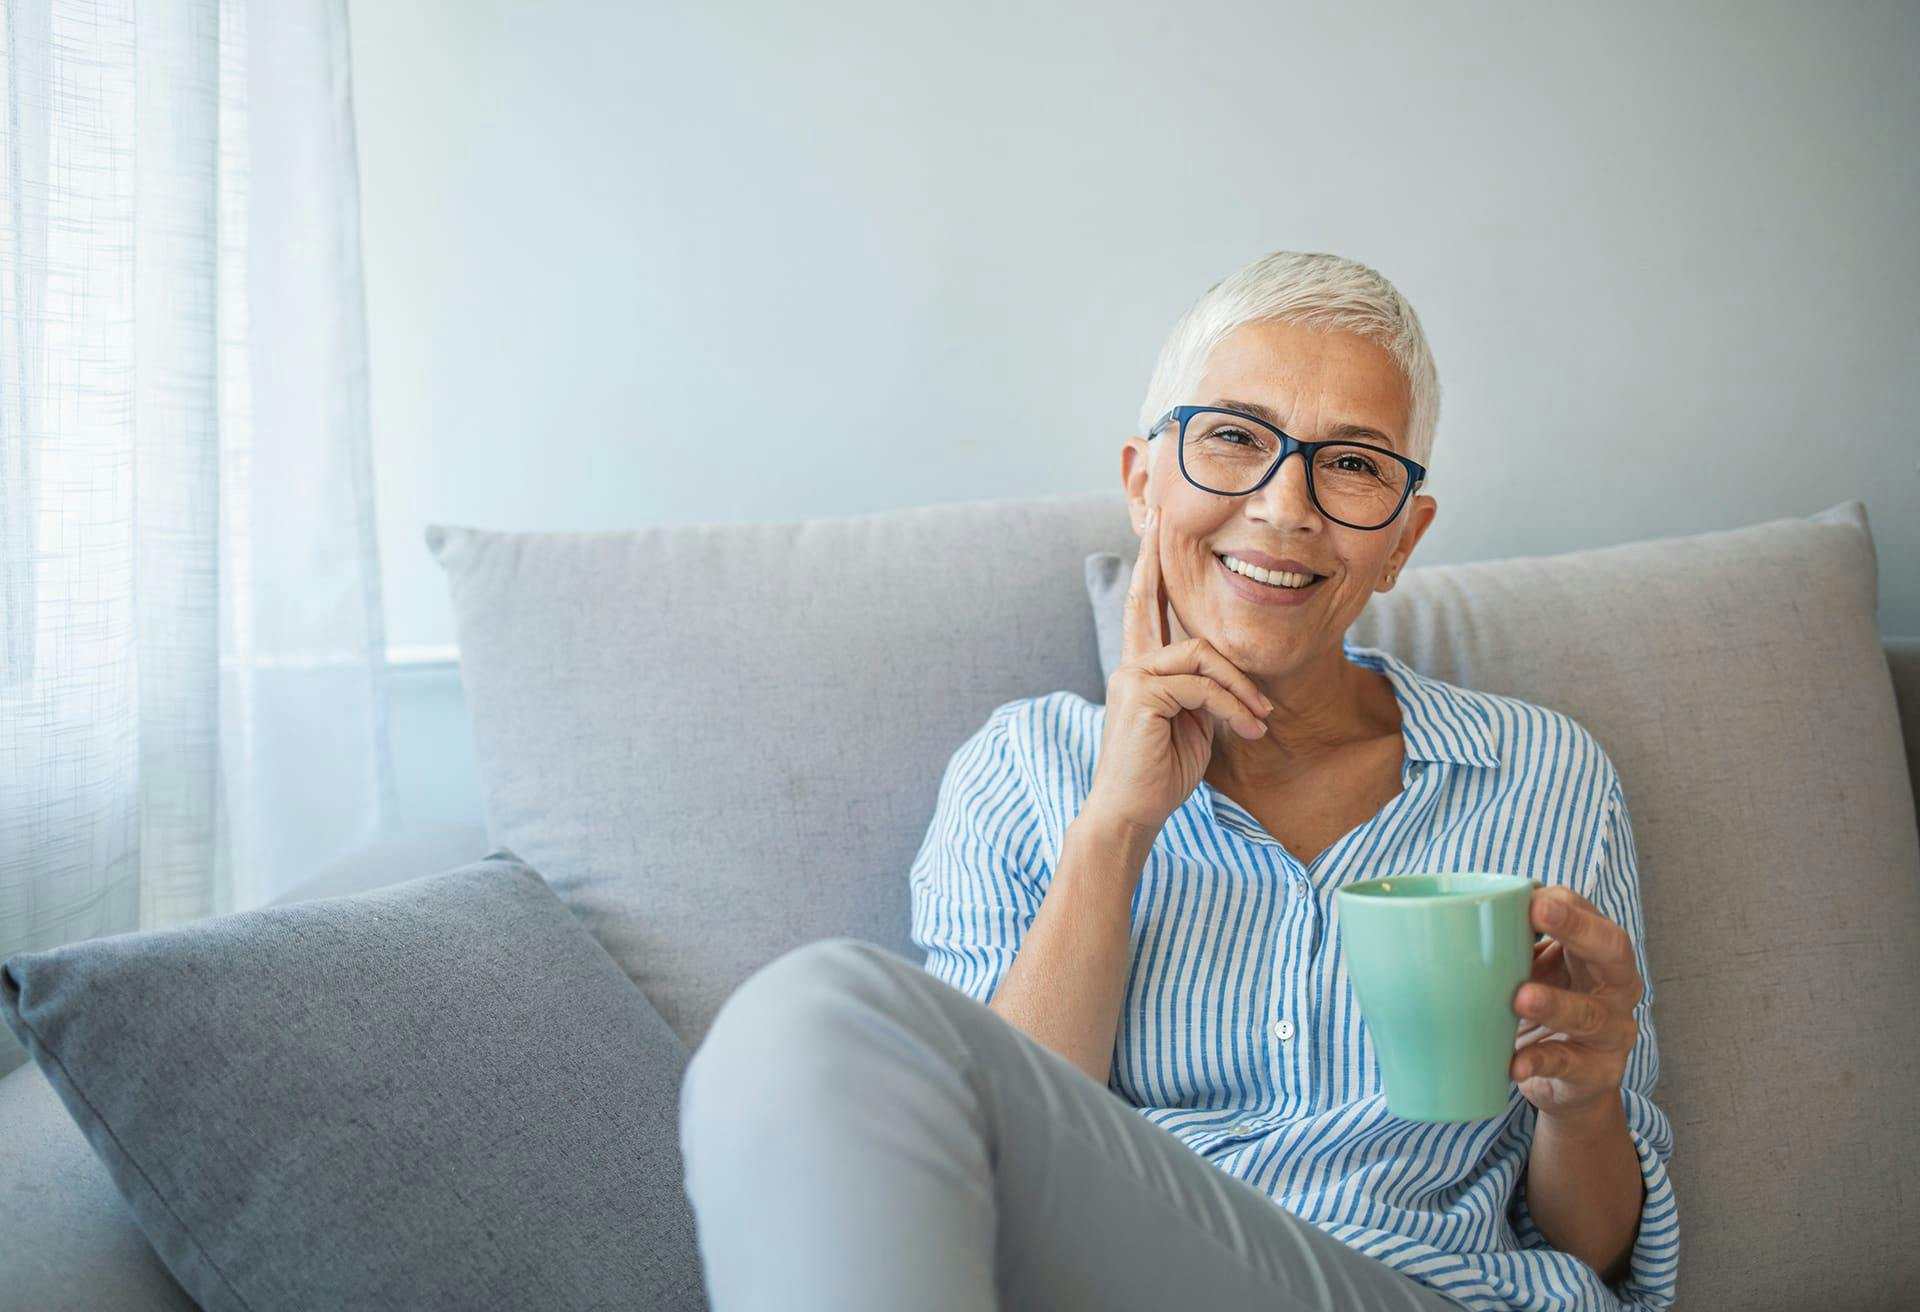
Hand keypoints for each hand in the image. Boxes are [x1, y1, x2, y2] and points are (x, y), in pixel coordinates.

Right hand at [1080, 505, 1272, 839]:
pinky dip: (1233, 706)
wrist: (1132, 814)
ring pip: (1201, 656)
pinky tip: (1248, 729)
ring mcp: (1133, 679)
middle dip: (1156, 560)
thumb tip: (1226, 679)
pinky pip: (1202, 686)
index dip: (1153, 572)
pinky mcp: (1142, 696)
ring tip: (1261, 720)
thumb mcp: (1194, 725)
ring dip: (1241, 688)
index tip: (1155, 534)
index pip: (1149, 612)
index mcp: (1142, 671)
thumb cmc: (1161, 775)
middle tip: (1161, 519)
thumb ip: (1203, 693)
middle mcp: (1132, 667)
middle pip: (1150, 603)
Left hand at [1510, 885, 1643, 1125]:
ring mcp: (1614, 1031)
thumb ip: (1516, 944)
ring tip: (1519, 997)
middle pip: (1612, 951)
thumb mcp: (1535, 970)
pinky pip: (1571, 1064)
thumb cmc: (1549, 1006)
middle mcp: (1618, 987)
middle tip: (1539, 912)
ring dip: (1554, 1003)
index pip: (1592, 916)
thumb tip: (1465, 914)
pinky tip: (1515, 1064)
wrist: (1568, 1079)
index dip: (1566, 906)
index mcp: (1601, 953)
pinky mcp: (1600, 1072)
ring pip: (1590, 1014)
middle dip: (1577, 928)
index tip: (1531, 897)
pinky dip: (1540, 1062)